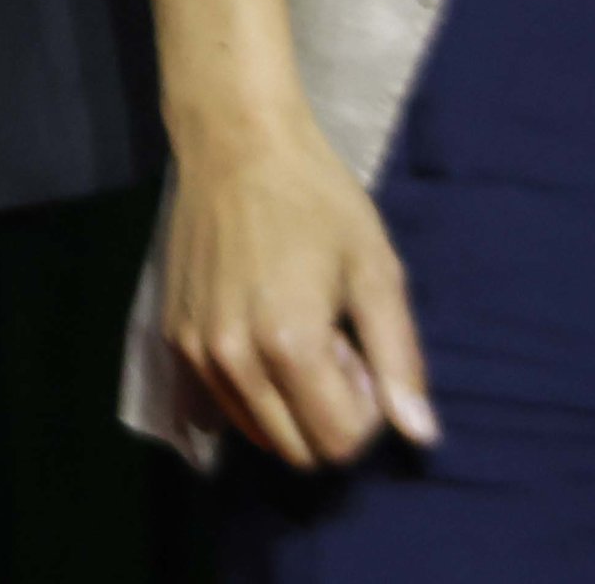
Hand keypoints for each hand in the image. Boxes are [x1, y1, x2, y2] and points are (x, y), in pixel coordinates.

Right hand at [161, 106, 435, 469]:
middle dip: (329, 413)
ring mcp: (195, 351)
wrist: (233, 142)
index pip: (340, 443)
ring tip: (297, 330)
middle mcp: (233, 360)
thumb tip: (421, 436)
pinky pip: (225, 401)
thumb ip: (399, 360)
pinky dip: (254, 385)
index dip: (367, 409)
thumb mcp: (377, 271)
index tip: (361, 349)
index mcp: (289, 345)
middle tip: (334, 341)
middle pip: (297, 451)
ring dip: (290, 402)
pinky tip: (261, 320)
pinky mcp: (172, 336)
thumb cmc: (318, 199)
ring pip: (258, 432)